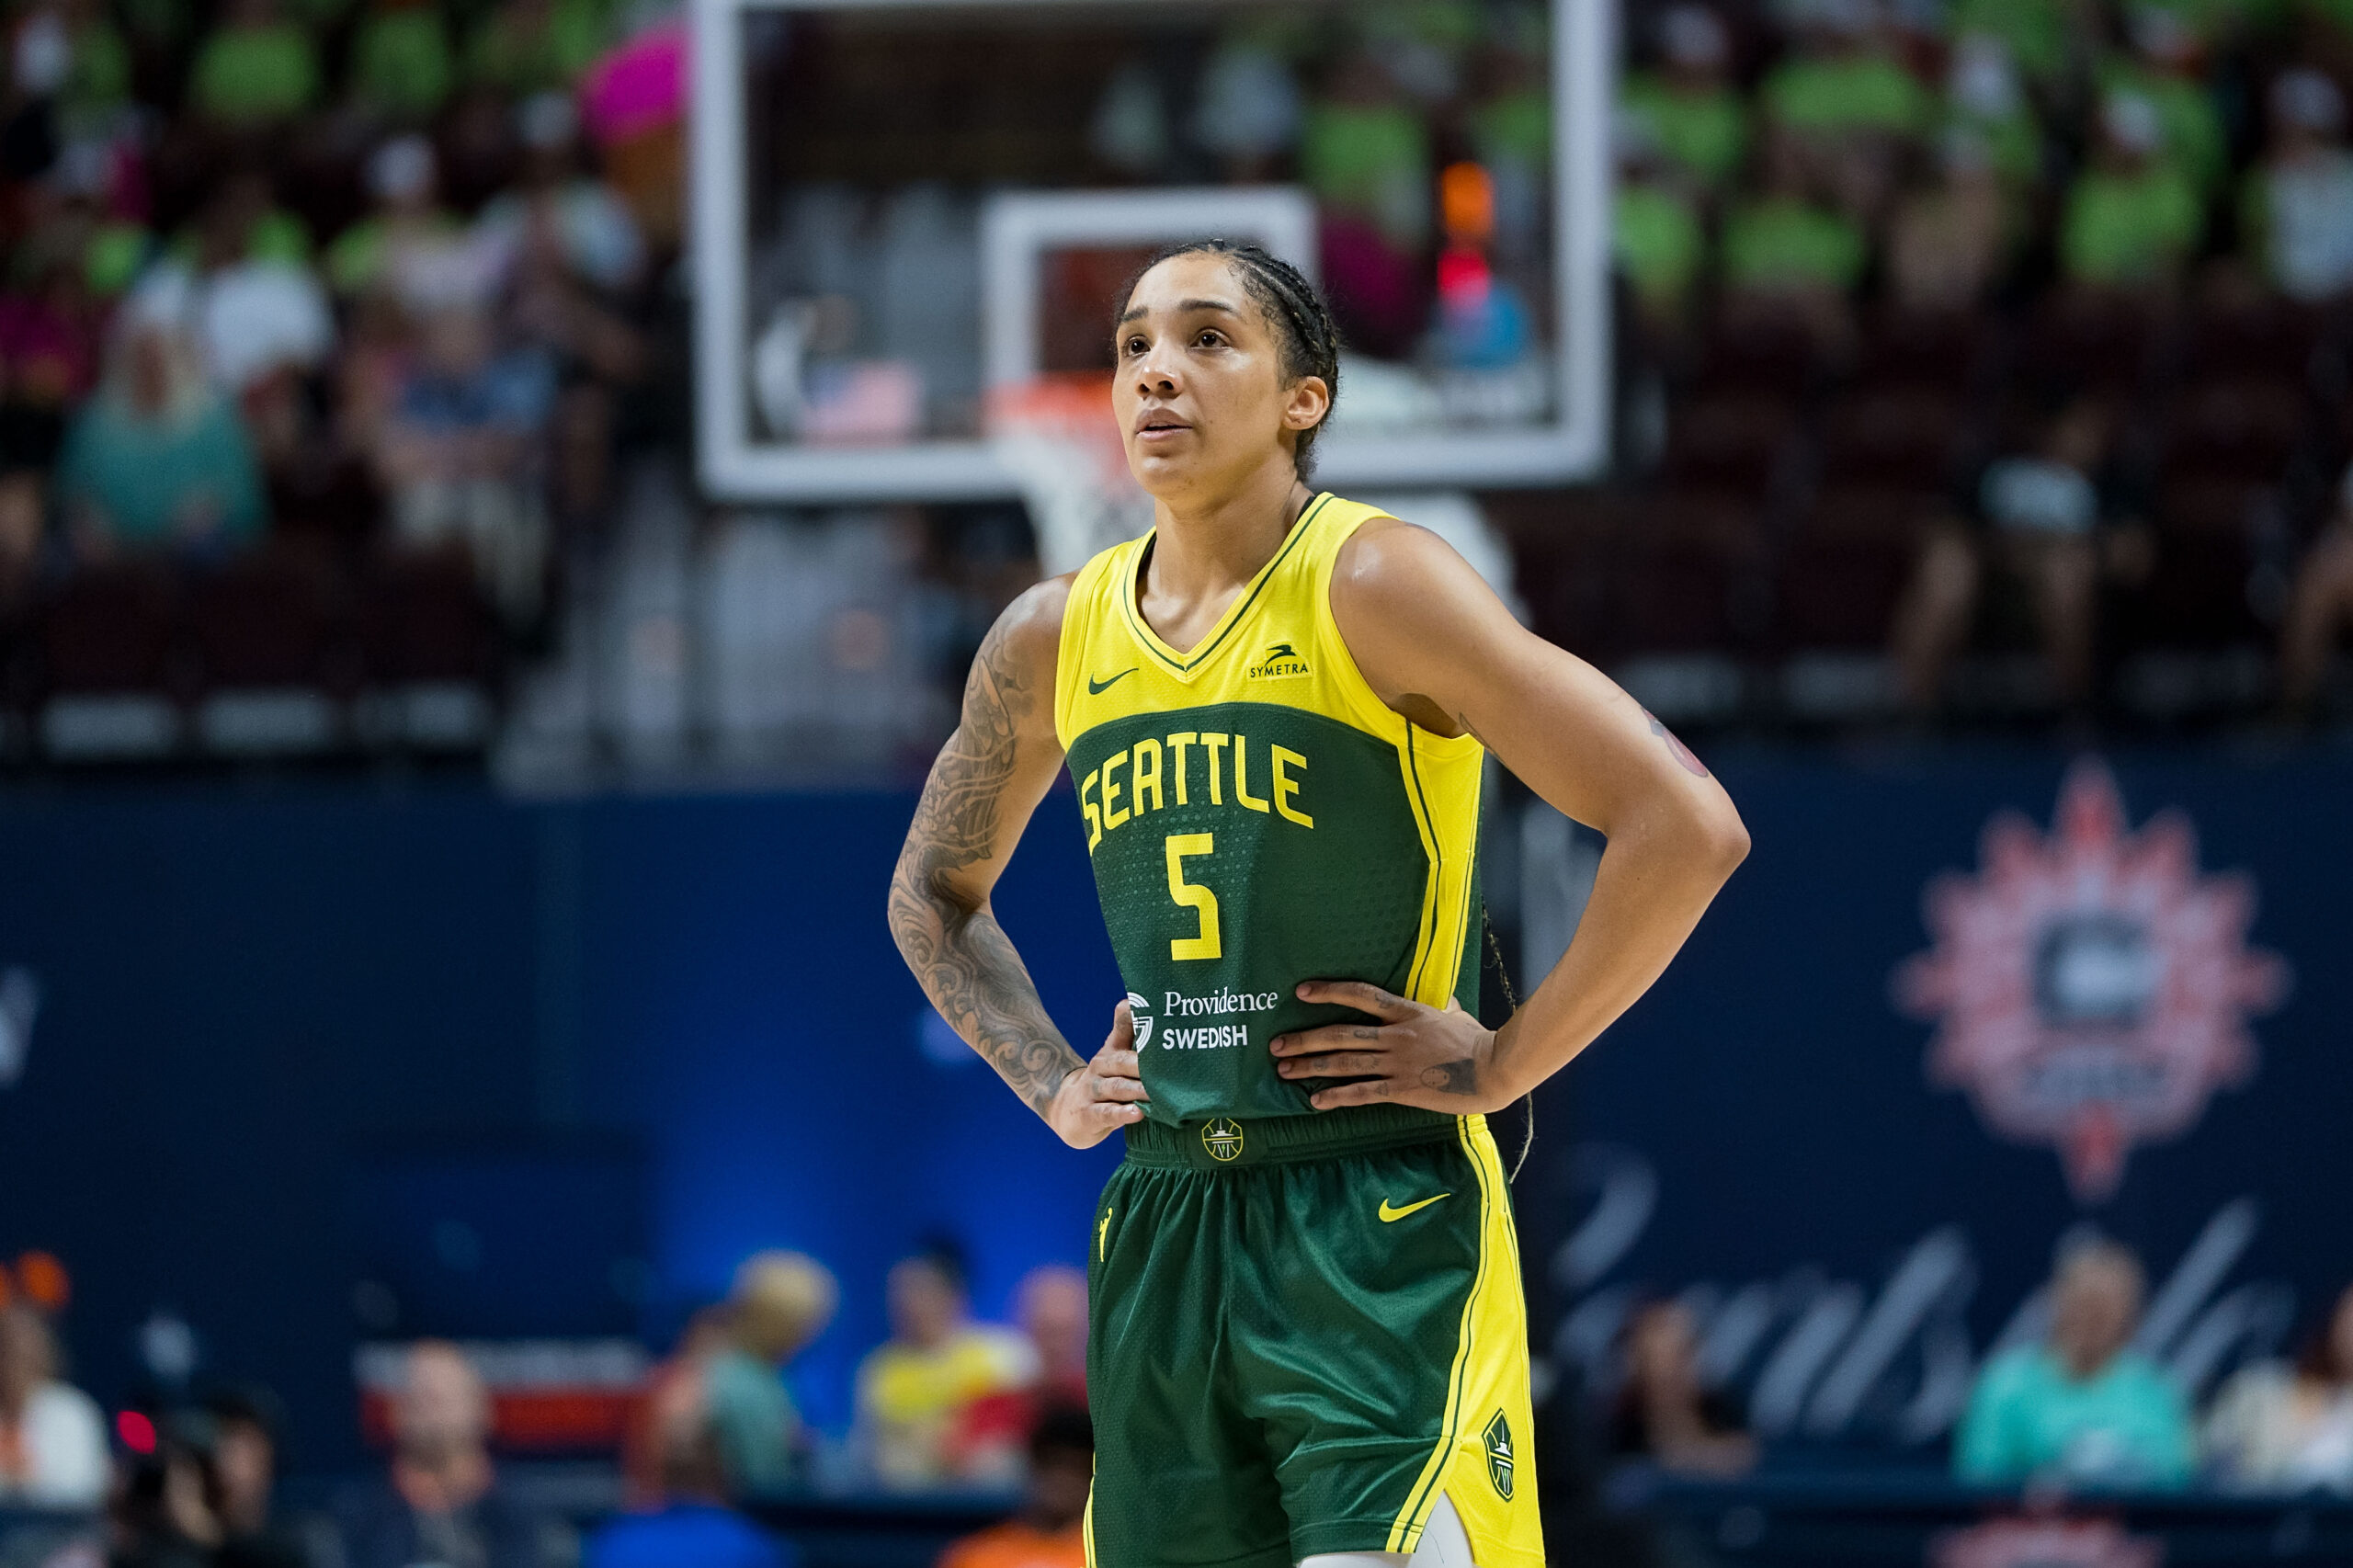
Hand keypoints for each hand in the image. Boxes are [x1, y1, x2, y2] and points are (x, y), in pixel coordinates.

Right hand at [1044, 999, 1149, 1147]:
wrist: (1068, 1110)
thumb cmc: (1105, 1082)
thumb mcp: (1117, 1058)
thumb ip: (1137, 1037)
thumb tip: (1159, 1013)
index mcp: (1112, 1049)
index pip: (1123, 1025)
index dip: (1135, 1015)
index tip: (1154, 1010)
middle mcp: (1101, 1066)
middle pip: (1124, 1061)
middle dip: (1146, 1065)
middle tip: (1172, 1068)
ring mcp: (1092, 1090)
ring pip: (1118, 1088)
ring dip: (1139, 1090)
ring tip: (1158, 1093)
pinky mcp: (1088, 1115)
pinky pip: (1107, 1113)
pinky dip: (1123, 1113)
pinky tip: (1138, 1113)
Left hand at [1270, 980, 1513, 1113]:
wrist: (1493, 1067)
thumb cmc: (1477, 1039)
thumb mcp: (1454, 1011)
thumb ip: (1439, 1003)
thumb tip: (1439, 995)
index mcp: (1407, 1012)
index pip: (1360, 995)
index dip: (1329, 991)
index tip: (1301, 992)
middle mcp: (1396, 1035)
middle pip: (1341, 1033)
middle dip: (1305, 1039)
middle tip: (1276, 1045)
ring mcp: (1397, 1063)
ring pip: (1345, 1063)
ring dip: (1311, 1066)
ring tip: (1284, 1071)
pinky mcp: (1403, 1089)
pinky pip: (1363, 1093)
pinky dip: (1337, 1097)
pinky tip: (1316, 1100)